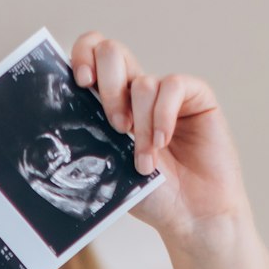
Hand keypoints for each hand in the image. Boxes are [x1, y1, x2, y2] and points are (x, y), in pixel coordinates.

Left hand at [68, 31, 247, 238]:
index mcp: (111, 103)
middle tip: (115, 125)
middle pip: (112, 51)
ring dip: (141, 125)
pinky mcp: (197, 96)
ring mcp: (167, 93)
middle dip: (109, 86)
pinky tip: (162, 142)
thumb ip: (96, 134)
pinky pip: (173, 86)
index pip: (90, 56)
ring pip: (143, 82)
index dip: (82, 56)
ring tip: (145, 160)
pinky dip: (163, 116)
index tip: (82, 82)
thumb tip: (71, 109)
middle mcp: (137, 93)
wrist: (191, 216)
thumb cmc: (153, 195)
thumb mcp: (112, 166)